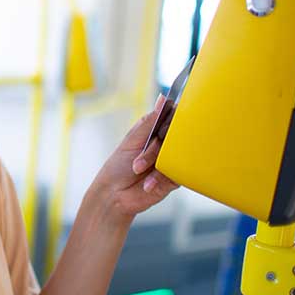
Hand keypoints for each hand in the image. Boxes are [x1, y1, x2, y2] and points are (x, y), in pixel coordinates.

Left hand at [89, 95, 179, 219]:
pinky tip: (148, 184)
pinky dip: (160, 178)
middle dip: (154, 150)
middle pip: (175, 136)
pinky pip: (179, 172)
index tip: (161, 130)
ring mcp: (171, 159)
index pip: (171, 116)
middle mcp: (164, 143)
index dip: (171, 120)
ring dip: (155, 165)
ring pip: (177, 154)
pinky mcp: (175, 177)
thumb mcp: (132, 141)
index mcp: (153, 130)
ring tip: (138, 172)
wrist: (115, 196)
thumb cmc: (118, 167)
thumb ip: (149, 122)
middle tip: (138, 163)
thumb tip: (163, 99)